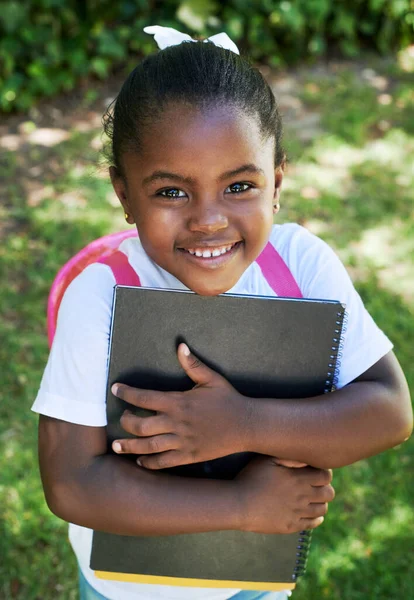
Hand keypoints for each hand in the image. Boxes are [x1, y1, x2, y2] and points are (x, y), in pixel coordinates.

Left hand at [111, 343, 250, 468]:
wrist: (247, 425)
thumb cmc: (228, 400)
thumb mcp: (211, 379)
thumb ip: (193, 364)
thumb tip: (180, 346)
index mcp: (179, 402)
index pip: (144, 397)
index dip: (126, 393)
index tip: (115, 389)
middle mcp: (177, 423)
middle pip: (140, 425)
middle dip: (126, 421)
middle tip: (122, 417)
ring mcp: (182, 441)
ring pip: (148, 446)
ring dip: (129, 446)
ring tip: (117, 446)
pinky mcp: (188, 456)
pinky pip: (163, 462)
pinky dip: (149, 462)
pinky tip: (140, 460)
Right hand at [235, 457, 334, 533]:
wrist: (238, 504)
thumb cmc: (250, 478)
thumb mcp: (267, 460)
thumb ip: (289, 457)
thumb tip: (306, 458)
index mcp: (298, 479)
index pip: (326, 476)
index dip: (325, 473)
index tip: (317, 471)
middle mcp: (302, 496)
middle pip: (329, 493)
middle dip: (325, 488)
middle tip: (316, 485)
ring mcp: (298, 513)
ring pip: (323, 509)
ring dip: (321, 502)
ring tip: (311, 498)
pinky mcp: (292, 526)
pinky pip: (313, 523)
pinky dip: (316, 518)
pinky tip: (309, 512)